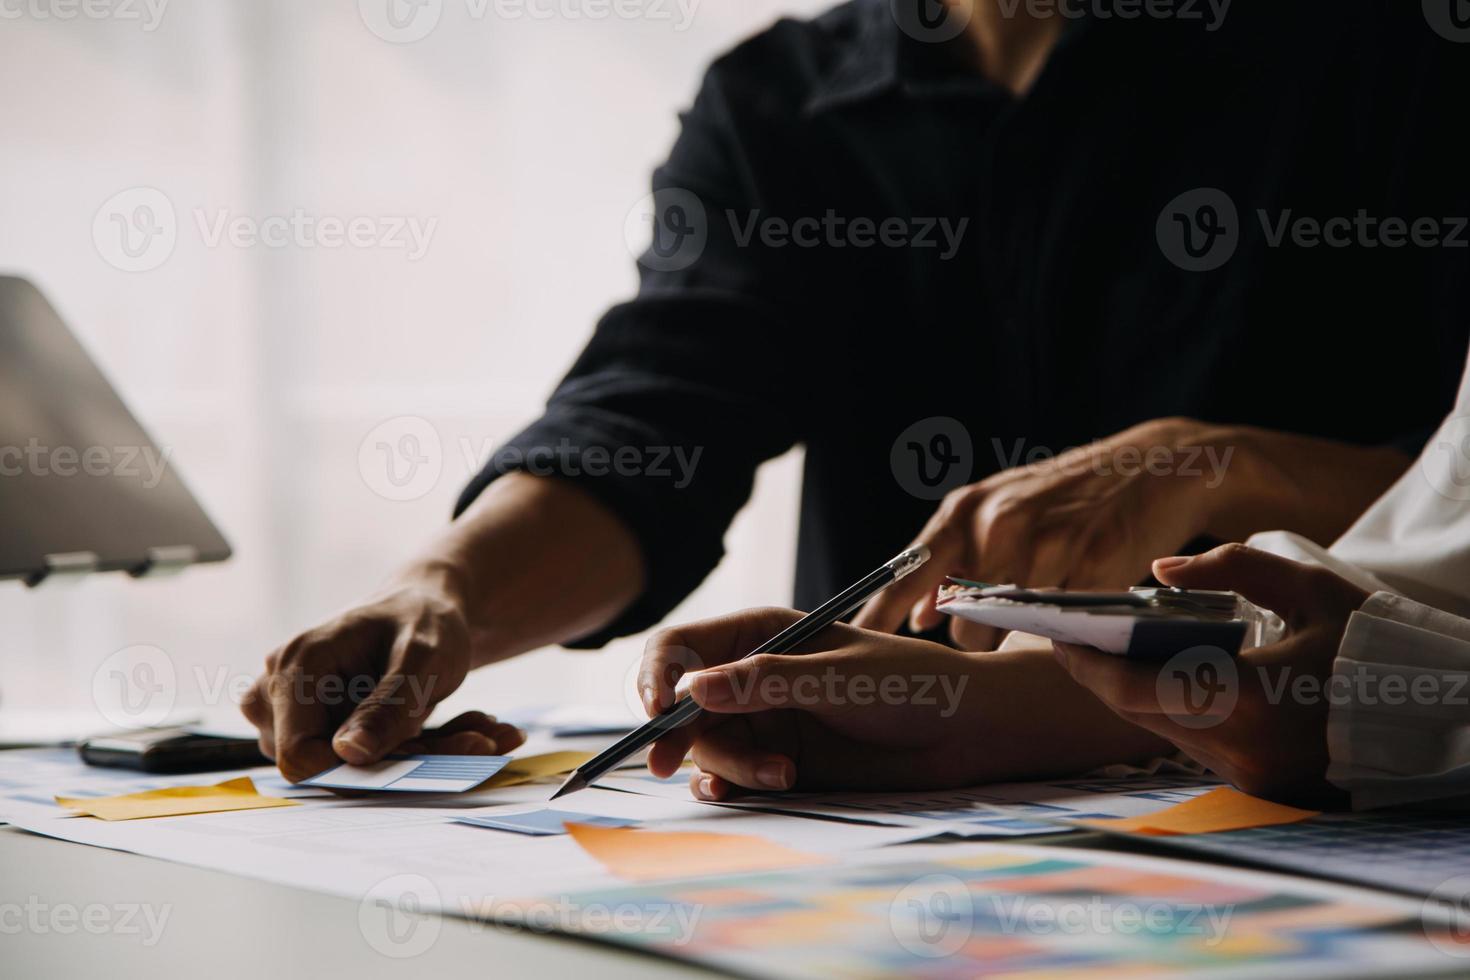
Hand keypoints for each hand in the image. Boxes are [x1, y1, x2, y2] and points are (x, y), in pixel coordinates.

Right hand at [239, 571, 523, 781]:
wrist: (426, 606)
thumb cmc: (421, 619)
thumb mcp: (421, 657)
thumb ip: (387, 705)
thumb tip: (348, 754)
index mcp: (296, 667)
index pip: (299, 752)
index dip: (354, 767)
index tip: (419, 753)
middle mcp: (281, 694)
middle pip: (332, 764)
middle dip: (409, 759)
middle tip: (479, 740)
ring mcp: (297, 717)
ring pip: (355, 769)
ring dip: (424, 757)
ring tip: (480, 730)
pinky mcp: (322, 732)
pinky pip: (369, 762)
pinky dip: (424, 752)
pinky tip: (471, 730)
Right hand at [638, 608, 1174, 799]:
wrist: (964, 733)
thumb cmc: (910, 684)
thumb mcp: (835, 677)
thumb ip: (763, 682)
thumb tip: (690, 688)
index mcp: (761, 633)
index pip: (680, 646)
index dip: (656, 675)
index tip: (656, 711)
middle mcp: (753, 675)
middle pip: (682, 704)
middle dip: (678, 732)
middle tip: (665, 763)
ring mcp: (764, 720)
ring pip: (706, 746)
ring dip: (731, 765)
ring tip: (784, 775)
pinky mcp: (778, 762)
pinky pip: (727, 777)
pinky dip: (731, 786)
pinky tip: (759, 788)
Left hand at [856, 418, 1229, 647]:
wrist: (1153, 467)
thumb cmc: (1062, 498)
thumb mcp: (996, 512)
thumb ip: (952, 559)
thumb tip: (916, 617)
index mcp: (965, 510)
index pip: (906, 573)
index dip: (879, 616)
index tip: (856, 646)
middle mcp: (997, 525)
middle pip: (959, 623)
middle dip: (972, 639)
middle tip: (994, 631)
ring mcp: (1046, 546)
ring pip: (1007, 631)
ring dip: (1016, 638)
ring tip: (1039, 613)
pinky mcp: (1093, 567)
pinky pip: (1058, 628)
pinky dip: (1062, 631)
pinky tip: (1075, 608)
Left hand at [1052, 544, 1368, 806]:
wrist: (1437, 719)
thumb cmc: (1374, 645)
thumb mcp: (1311, 588)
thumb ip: (1234, 567)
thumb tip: (1162, 570)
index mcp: (1249, 702)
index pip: (1133, 689)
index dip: (1083, 662)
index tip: (1053, 632)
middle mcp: (1240, 751)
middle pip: (1135, 711)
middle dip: (1095, 672)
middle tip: (1066, 634)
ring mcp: (1248, 778)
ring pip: (1158, 730)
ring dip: (1128, 690)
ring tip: (1102, 646)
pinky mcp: (1258, 788)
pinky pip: (1191, 742)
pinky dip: (1167, 707)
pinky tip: (1153, 673)